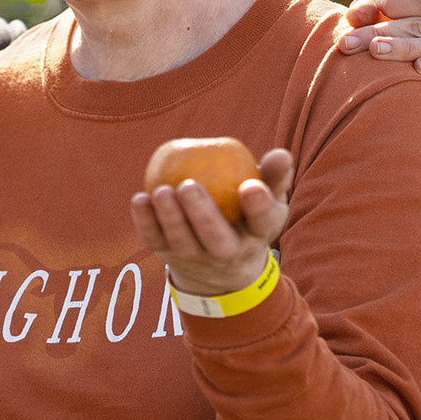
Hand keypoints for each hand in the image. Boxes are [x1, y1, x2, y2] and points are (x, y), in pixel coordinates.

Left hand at [130, 149, 294, 299]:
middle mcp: (229, 253)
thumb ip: (274, 176)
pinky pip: (155, 239)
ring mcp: (197, 258)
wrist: (222, 265)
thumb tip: (281, 154)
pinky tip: (140, 199)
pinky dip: (145, 222)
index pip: (262, 222)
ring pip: (183, 242)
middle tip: (189, 186)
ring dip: (170, 218)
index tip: (251, 186)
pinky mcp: (169, 256)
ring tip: (162, 190)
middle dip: (202, 216)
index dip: (258, 207)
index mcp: (258, 235)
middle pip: (217, 240)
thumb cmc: (247, 217)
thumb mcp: (268, 199)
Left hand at [339, 0, 420, 93]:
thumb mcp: (381, 6)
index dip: (398, 4)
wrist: (412, 45)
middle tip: (349, 42)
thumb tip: (354, 15)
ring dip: (400, 50)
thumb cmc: (395, 17)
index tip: (375, 10)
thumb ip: (368, 6)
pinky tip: (418, 67)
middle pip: (419, 25)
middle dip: (380, 32)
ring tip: (374, 50)